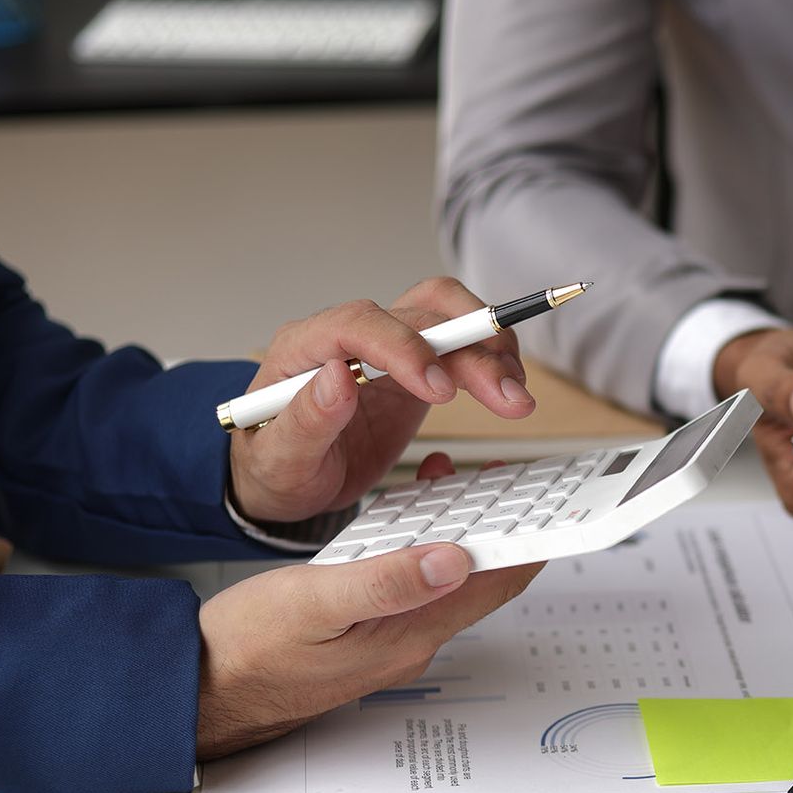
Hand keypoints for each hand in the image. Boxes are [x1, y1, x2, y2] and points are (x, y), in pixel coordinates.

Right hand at [196, 455, 540, 757]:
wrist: (202, 690)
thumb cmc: (247, 649)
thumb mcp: (314, 601)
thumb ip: (386, 581)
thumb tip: (455, 558)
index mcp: (409, 633)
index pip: (496, 583)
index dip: (529, 539)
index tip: (548, 498)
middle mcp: (411, 641)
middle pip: (481, 579)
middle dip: (499, 526)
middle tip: (502, 478)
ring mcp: (391, 640)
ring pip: (447, 579)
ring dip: (459, 532)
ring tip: (454, 483)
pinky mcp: (367, 633)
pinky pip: (414, 585)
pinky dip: (421, 547)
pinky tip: (405, 521)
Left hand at [228, 277, 534, 523]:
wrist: (289, 479)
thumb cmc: (276, 468)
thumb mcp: (280, 459)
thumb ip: (305, 420)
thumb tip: (336, 375)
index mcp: (303, 350)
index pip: (358, 323)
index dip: (404, 347)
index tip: (438, 391)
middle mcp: (349, 336)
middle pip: (418, 316)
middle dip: (469, 352)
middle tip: (505, 397)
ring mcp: (384, 348)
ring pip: (446, 313)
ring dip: (490, 346)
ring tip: (515, 394)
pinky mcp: (412, 365)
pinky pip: (458, 340)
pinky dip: (490, 357)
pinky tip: (507, 388)